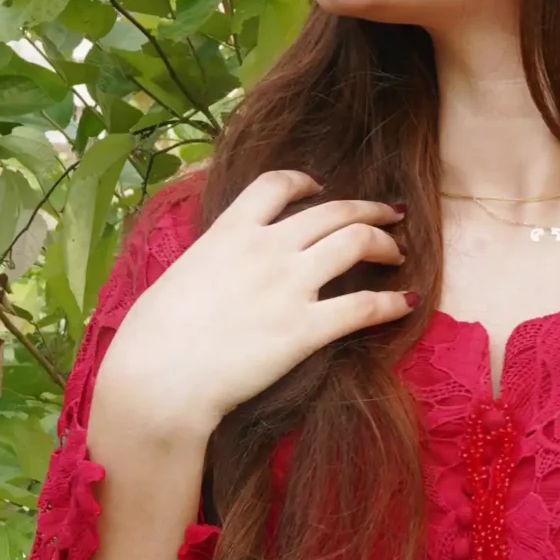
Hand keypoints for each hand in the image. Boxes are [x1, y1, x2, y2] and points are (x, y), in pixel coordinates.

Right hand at [93, 169, 409, 439]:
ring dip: (385, 243)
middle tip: (389, 217)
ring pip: (356, 241)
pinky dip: (392, 302)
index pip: (277, 184)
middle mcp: (266, 247)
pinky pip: (364, 305)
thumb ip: (209, 262)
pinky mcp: (306, 328)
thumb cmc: (153, 337)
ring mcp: (289, 284)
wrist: (158, 378)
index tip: (323, 187)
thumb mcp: (179, 276)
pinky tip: (406, 303)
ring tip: (399, 254)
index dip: (307, 181)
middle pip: (333, 210)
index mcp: (230, 230)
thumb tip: (214, 268)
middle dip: (368, 210)